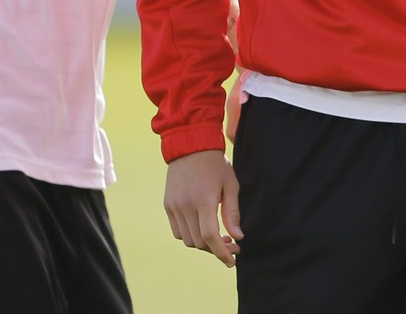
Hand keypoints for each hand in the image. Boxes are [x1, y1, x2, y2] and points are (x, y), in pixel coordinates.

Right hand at [164, 149, 241, 266]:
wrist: (190, 145)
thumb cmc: (215, 164)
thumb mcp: (230, 185)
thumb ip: (233, 213)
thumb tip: (238, 237)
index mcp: (204, 200)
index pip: (210, 237)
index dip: (221, 253)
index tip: (232, 260)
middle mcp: (185, 206)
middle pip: (199, 242)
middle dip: (216, 249)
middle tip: (232, 245)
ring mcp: (174, 206)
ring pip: (187, 240)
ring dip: (203, 244)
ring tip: (218, 237)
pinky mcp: (168, 205)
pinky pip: (177, 231)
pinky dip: (190, 236)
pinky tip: (202, 228)